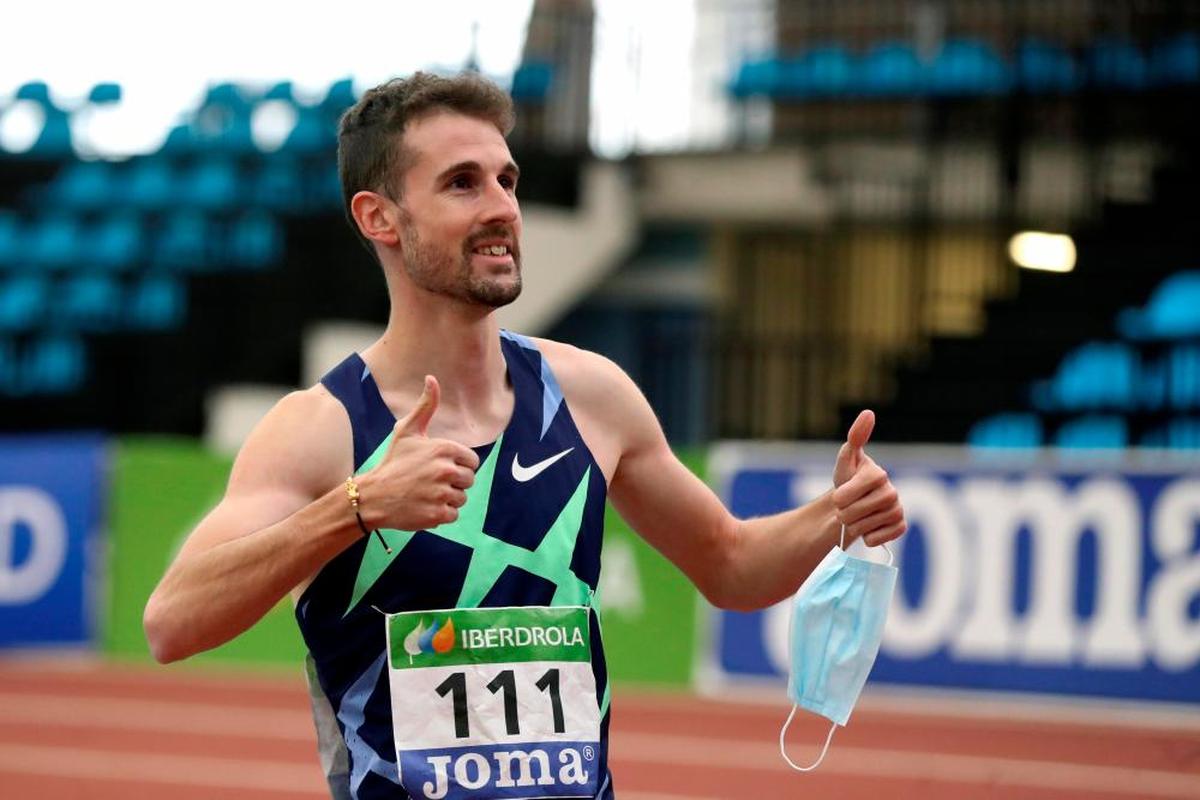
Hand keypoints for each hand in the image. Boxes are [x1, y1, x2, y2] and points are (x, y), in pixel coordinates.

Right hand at [356, 375, 479, 530]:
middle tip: (430, 482)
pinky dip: (441, 514)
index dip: (458, 465)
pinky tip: (425, 506)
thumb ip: (426, 406)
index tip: (439, 467)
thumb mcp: (408, 431)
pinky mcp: (438, 515)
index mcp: (444, 449)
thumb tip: (432, 378)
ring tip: (426, 494)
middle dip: (453, 483)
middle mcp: (446, 471)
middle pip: (469, 481)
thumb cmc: (393, 462)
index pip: (472, 462)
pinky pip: (453, 515)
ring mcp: (442, 494)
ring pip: (461, 498)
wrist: (374, 496)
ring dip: (447, 498)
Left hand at [831, 410, 905, 547]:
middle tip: (846, 508)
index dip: (841, 496)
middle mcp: (892, 491)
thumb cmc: (847, 480)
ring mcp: (897, 510)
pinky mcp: (899, 527)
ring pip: (865, 527)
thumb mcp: (846, 458)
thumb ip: (856, 437)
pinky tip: (869, 527)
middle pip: (856, 512)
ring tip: (856, 516)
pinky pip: (878, 539)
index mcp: (879, 474)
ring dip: (854, 525)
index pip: (851, 492)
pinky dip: (868, 537)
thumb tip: (869, 413)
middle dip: (844, 513)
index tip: (838, 495)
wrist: (852, 505)